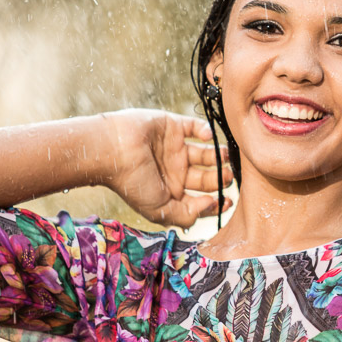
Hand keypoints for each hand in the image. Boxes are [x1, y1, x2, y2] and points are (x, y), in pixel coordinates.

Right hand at [98, 109, 232, 227]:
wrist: (112, 151)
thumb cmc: (131, 183)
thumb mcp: (159, 210)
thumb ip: (186, 215)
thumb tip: (211, 205)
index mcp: (171, 191)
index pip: (201, 198)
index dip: (216, 200)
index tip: (228, 200)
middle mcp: (175, 171)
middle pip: (207, 176)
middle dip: (221, 178)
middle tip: (229, 176)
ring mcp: (175, 148)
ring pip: (206, 153)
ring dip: (219, 155)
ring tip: (225, 155)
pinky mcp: (173, 126)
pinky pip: (195, 127)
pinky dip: (206, 131)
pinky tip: (208, 137)